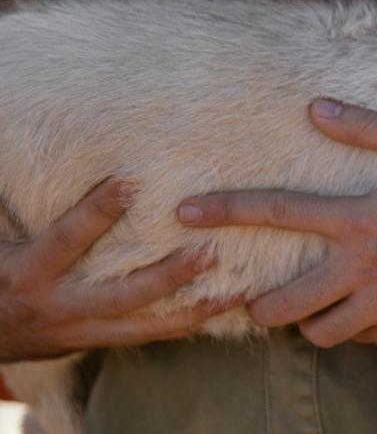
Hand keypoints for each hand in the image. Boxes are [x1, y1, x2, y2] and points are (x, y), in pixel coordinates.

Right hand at [0, 179, 237, 361]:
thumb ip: (21, 211)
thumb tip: (15, 152)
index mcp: (29, 273)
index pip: (67, 239)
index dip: (96, 212)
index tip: (131, 182)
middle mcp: (58, 306)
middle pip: (122, 294)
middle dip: (168, 276)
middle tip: (210, 252)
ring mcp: (81, 330)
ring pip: (146, 324)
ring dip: (194, 308)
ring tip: (238, 289)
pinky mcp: (97, 341)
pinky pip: (149, 336)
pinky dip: (186, 324)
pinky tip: (223, 309)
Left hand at [177, 101, 376, 346]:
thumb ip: (368, 129)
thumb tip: (317, 108)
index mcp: (360, 219)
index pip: (276, 212)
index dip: (224, 210)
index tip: (182, 213)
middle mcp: (363, 268)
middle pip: (282, 302)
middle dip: (256, 305)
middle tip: (254, 297)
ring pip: (317, 332)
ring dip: (306, 320)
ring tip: (311, 305)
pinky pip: (359, 338)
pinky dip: (352, 326)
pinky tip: (362, 307)